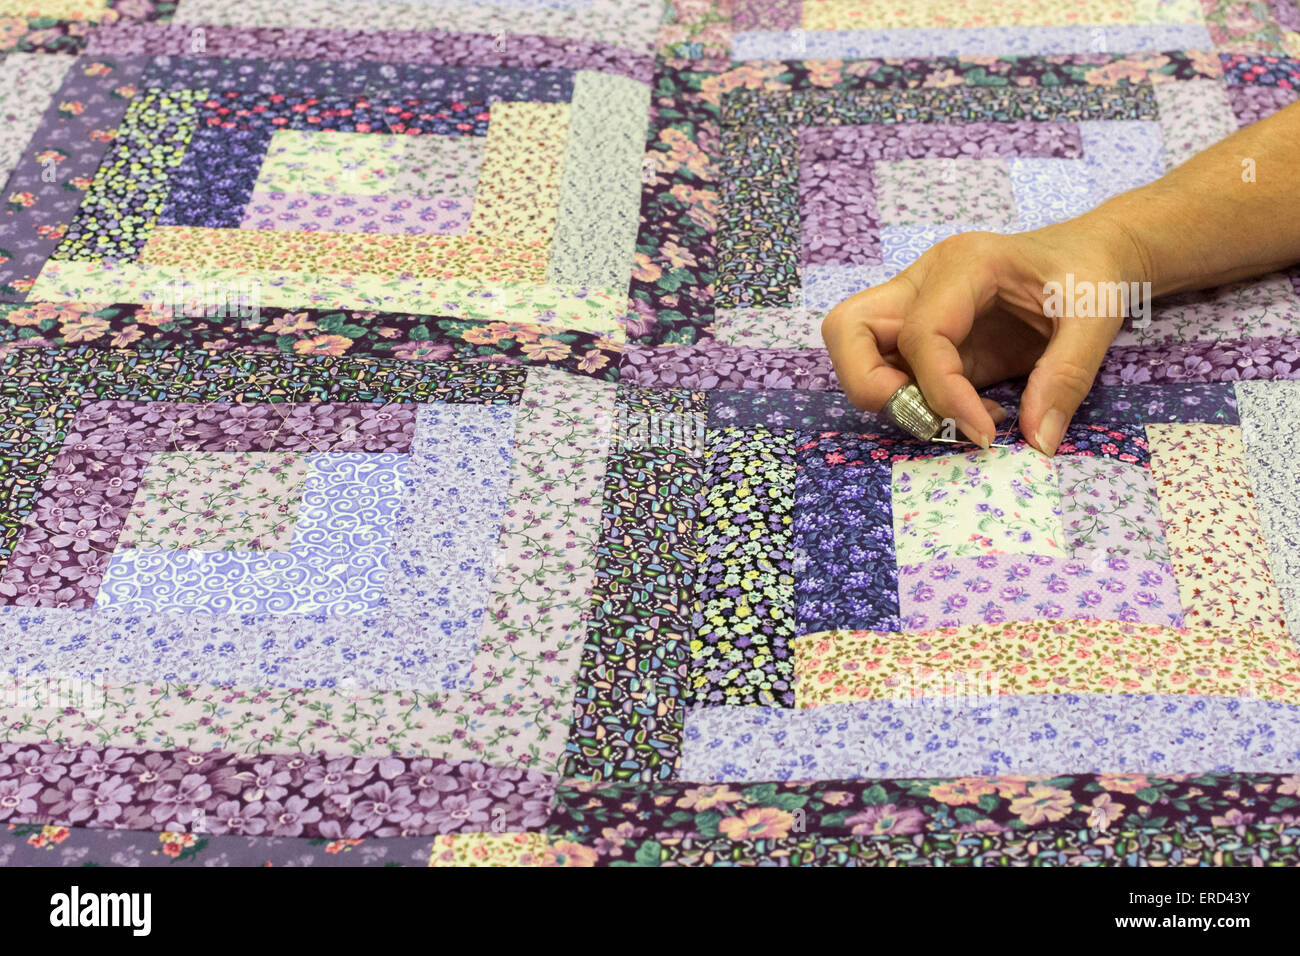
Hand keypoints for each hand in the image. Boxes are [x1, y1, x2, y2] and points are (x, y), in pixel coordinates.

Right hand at [820, 219, 1144, 455]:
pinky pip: (893, 372)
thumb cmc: (1093, 272)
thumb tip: (1037, 441)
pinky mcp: (929, 340)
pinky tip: (971, 411)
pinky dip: (917, 402)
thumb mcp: (1096, 318)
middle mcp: (925, 283)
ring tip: (946, 418)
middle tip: (925, 417)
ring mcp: (920, 309)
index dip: (941, 393)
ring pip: (856, 348)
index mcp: (964, 266)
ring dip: (884, 394)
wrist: (1096, 254)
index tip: (982, 433)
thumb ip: (1066, 378)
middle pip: (849, 328)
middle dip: (870, 383)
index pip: (921, 336)